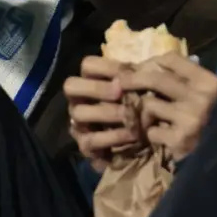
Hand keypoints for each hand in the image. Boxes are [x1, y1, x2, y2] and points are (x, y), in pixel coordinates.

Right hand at [64, 56, 138, 172]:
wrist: (145, 151)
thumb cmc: (141, 113)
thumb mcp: (141, 93)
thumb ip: (138, 80)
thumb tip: (139, 71)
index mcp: (92, 82)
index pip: (88, 65)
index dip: (107, 66)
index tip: (130, 73)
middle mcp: (79, 101)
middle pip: (71, 86)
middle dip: (97, 88)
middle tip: (120, 93)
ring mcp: (78, 124)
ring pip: (79, 113)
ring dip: (106, 112)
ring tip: (129, 115)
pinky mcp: (85, 147)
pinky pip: (90, 140)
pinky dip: (112, 136)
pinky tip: (131, 134)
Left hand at [118, 52, 216, 161]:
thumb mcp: (212, 96)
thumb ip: (189, 83)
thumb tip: (153, 68)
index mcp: (208, 82)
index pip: (172, 59)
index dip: (151, 62)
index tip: (141, 68)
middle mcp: (200, 97)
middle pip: (154, 78)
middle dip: (132, 80)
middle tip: (121, 83)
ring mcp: (189, 118)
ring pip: (149, 104)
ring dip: (143, 113)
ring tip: (149, 120)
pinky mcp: (180, 139)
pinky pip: (152, 131)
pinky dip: (151, 135)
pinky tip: (161, 139)